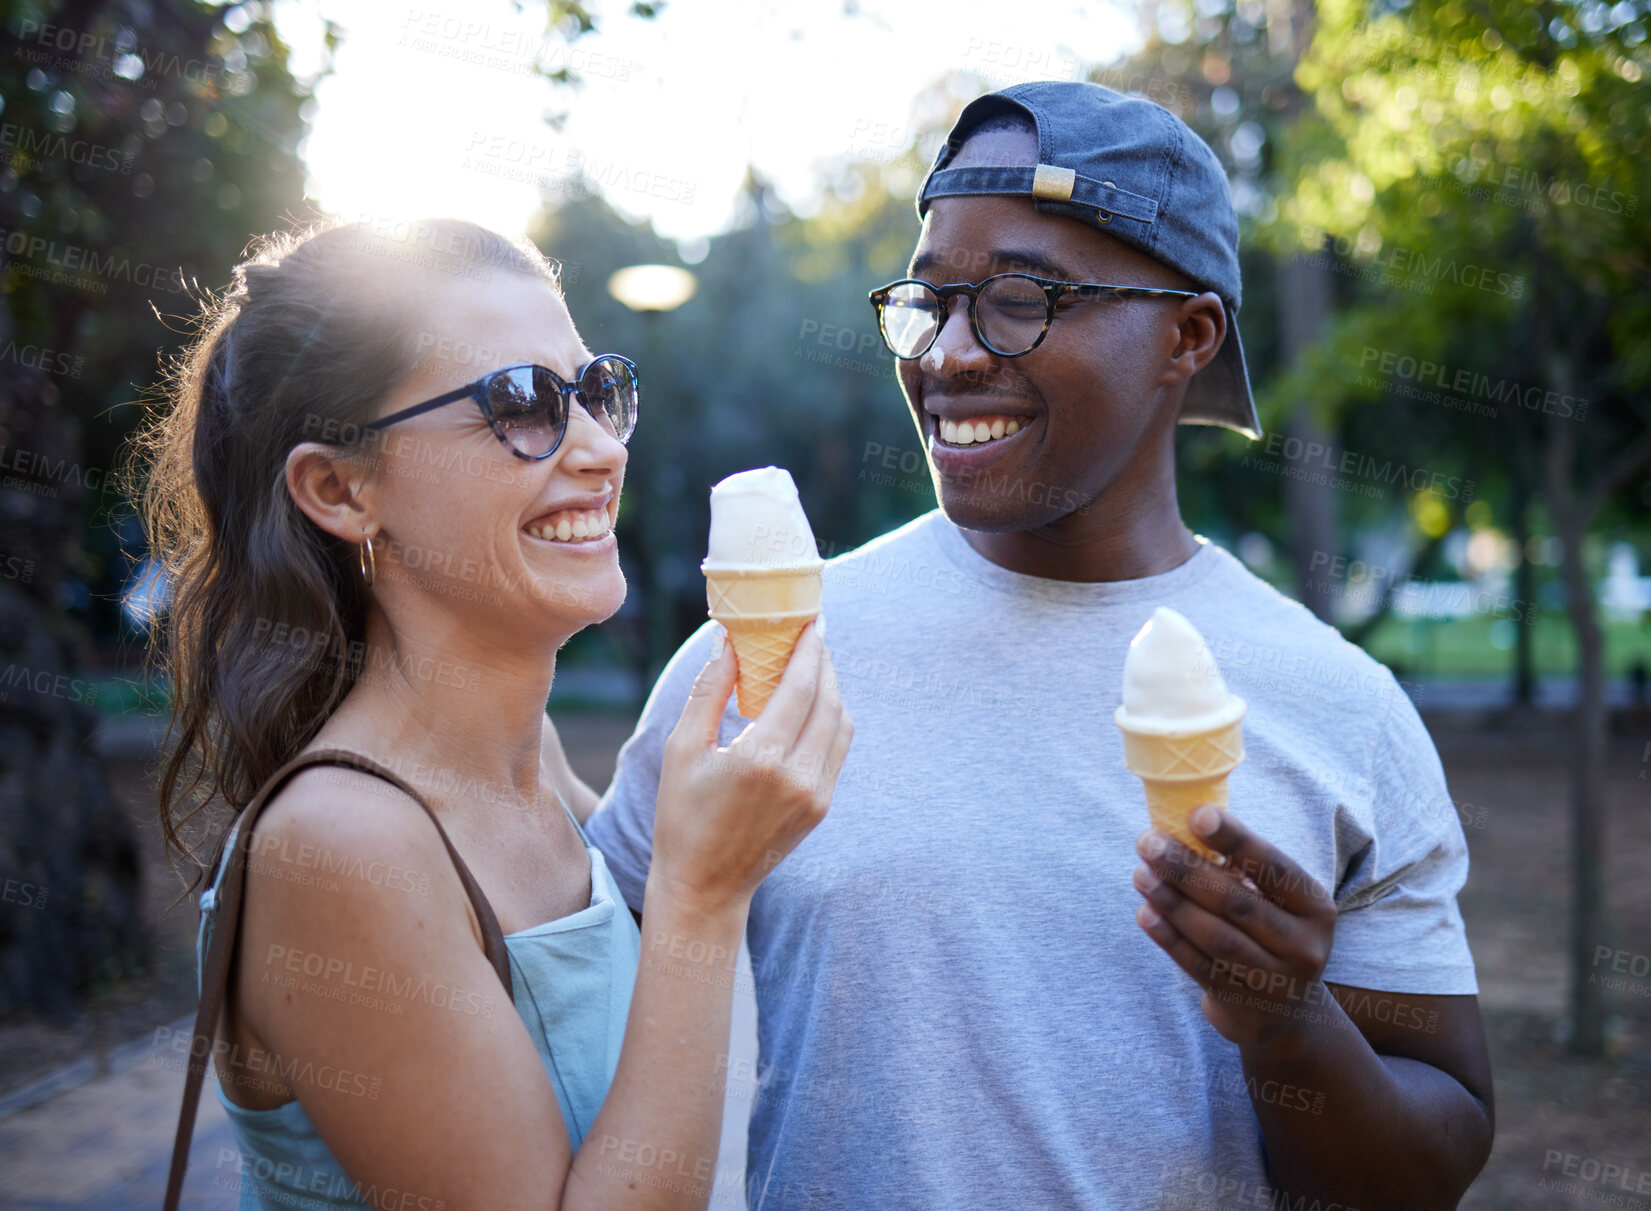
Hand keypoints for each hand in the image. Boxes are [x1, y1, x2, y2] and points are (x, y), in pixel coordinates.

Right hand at [649, 620, 852, 914]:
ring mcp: (816, 794)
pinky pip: (838, 748)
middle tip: (811, 635)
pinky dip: (831, 717)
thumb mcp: (682, 749)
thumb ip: (709, 690)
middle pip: (829, 700)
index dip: (810, 649)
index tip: (811, 620)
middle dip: (824, 662)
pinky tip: (812, 703)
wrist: (706, 885)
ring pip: (841, 723)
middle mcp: (798, 776)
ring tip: (812, 665)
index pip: (801, 687)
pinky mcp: (822, 806)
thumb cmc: (683, 815)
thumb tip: (730, 642)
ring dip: (831, 688)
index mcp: (761, 759)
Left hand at [1132, 805, 1337, 1057]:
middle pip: (1237, 903)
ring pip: (1215, 937)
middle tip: (1148, 841)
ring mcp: (1275, 981)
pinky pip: (1199, 967)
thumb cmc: (1270, 933)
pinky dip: (1169, 938)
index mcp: (1315, 907)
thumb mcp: (1277, 904)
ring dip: (1172, 903)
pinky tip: (1146, 912)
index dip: (1235, 840)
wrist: (1287, 1014)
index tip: (1196, 814)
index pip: (1274, 868)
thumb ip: (1243, 871)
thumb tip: (1183, 827)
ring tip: (1141, 875)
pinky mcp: (1243, 1006)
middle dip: (1187, 869)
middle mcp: (1303, 945)